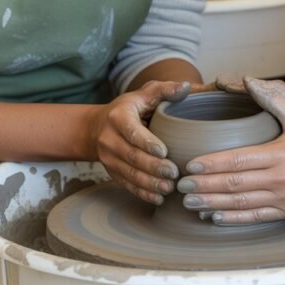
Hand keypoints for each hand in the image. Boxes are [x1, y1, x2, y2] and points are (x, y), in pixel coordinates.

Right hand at [88, 80, 191, 204]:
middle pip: (132, 156)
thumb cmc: (129, 108)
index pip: (132, 132)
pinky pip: (127, 185)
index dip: (147, 143)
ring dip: (150, 183)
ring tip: (169, 188)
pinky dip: (143, 193)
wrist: (98, 127)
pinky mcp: (112, 172)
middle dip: (153, 167)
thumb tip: (186, 87)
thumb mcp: (144, 94)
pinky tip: (158, 197)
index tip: (164, 151)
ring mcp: (108, 158)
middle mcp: (109, 139)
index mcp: (118, 117)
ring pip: (129, 174)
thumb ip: (164, 90)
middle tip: (174, 173)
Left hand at [176, 76, 284, 223]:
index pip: (237, 161)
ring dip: (212, 205)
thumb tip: (247, 79)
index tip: (190, 165)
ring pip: (241, 205)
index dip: (211, 164)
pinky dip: (233, 219)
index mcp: (278, 154)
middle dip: (204, 187)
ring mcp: (282, 198)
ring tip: (189, 204)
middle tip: (180, 186)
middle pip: (234, 185)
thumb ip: (271, 98)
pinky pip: (255, 217)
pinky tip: (214, 217)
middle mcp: (278, 179)